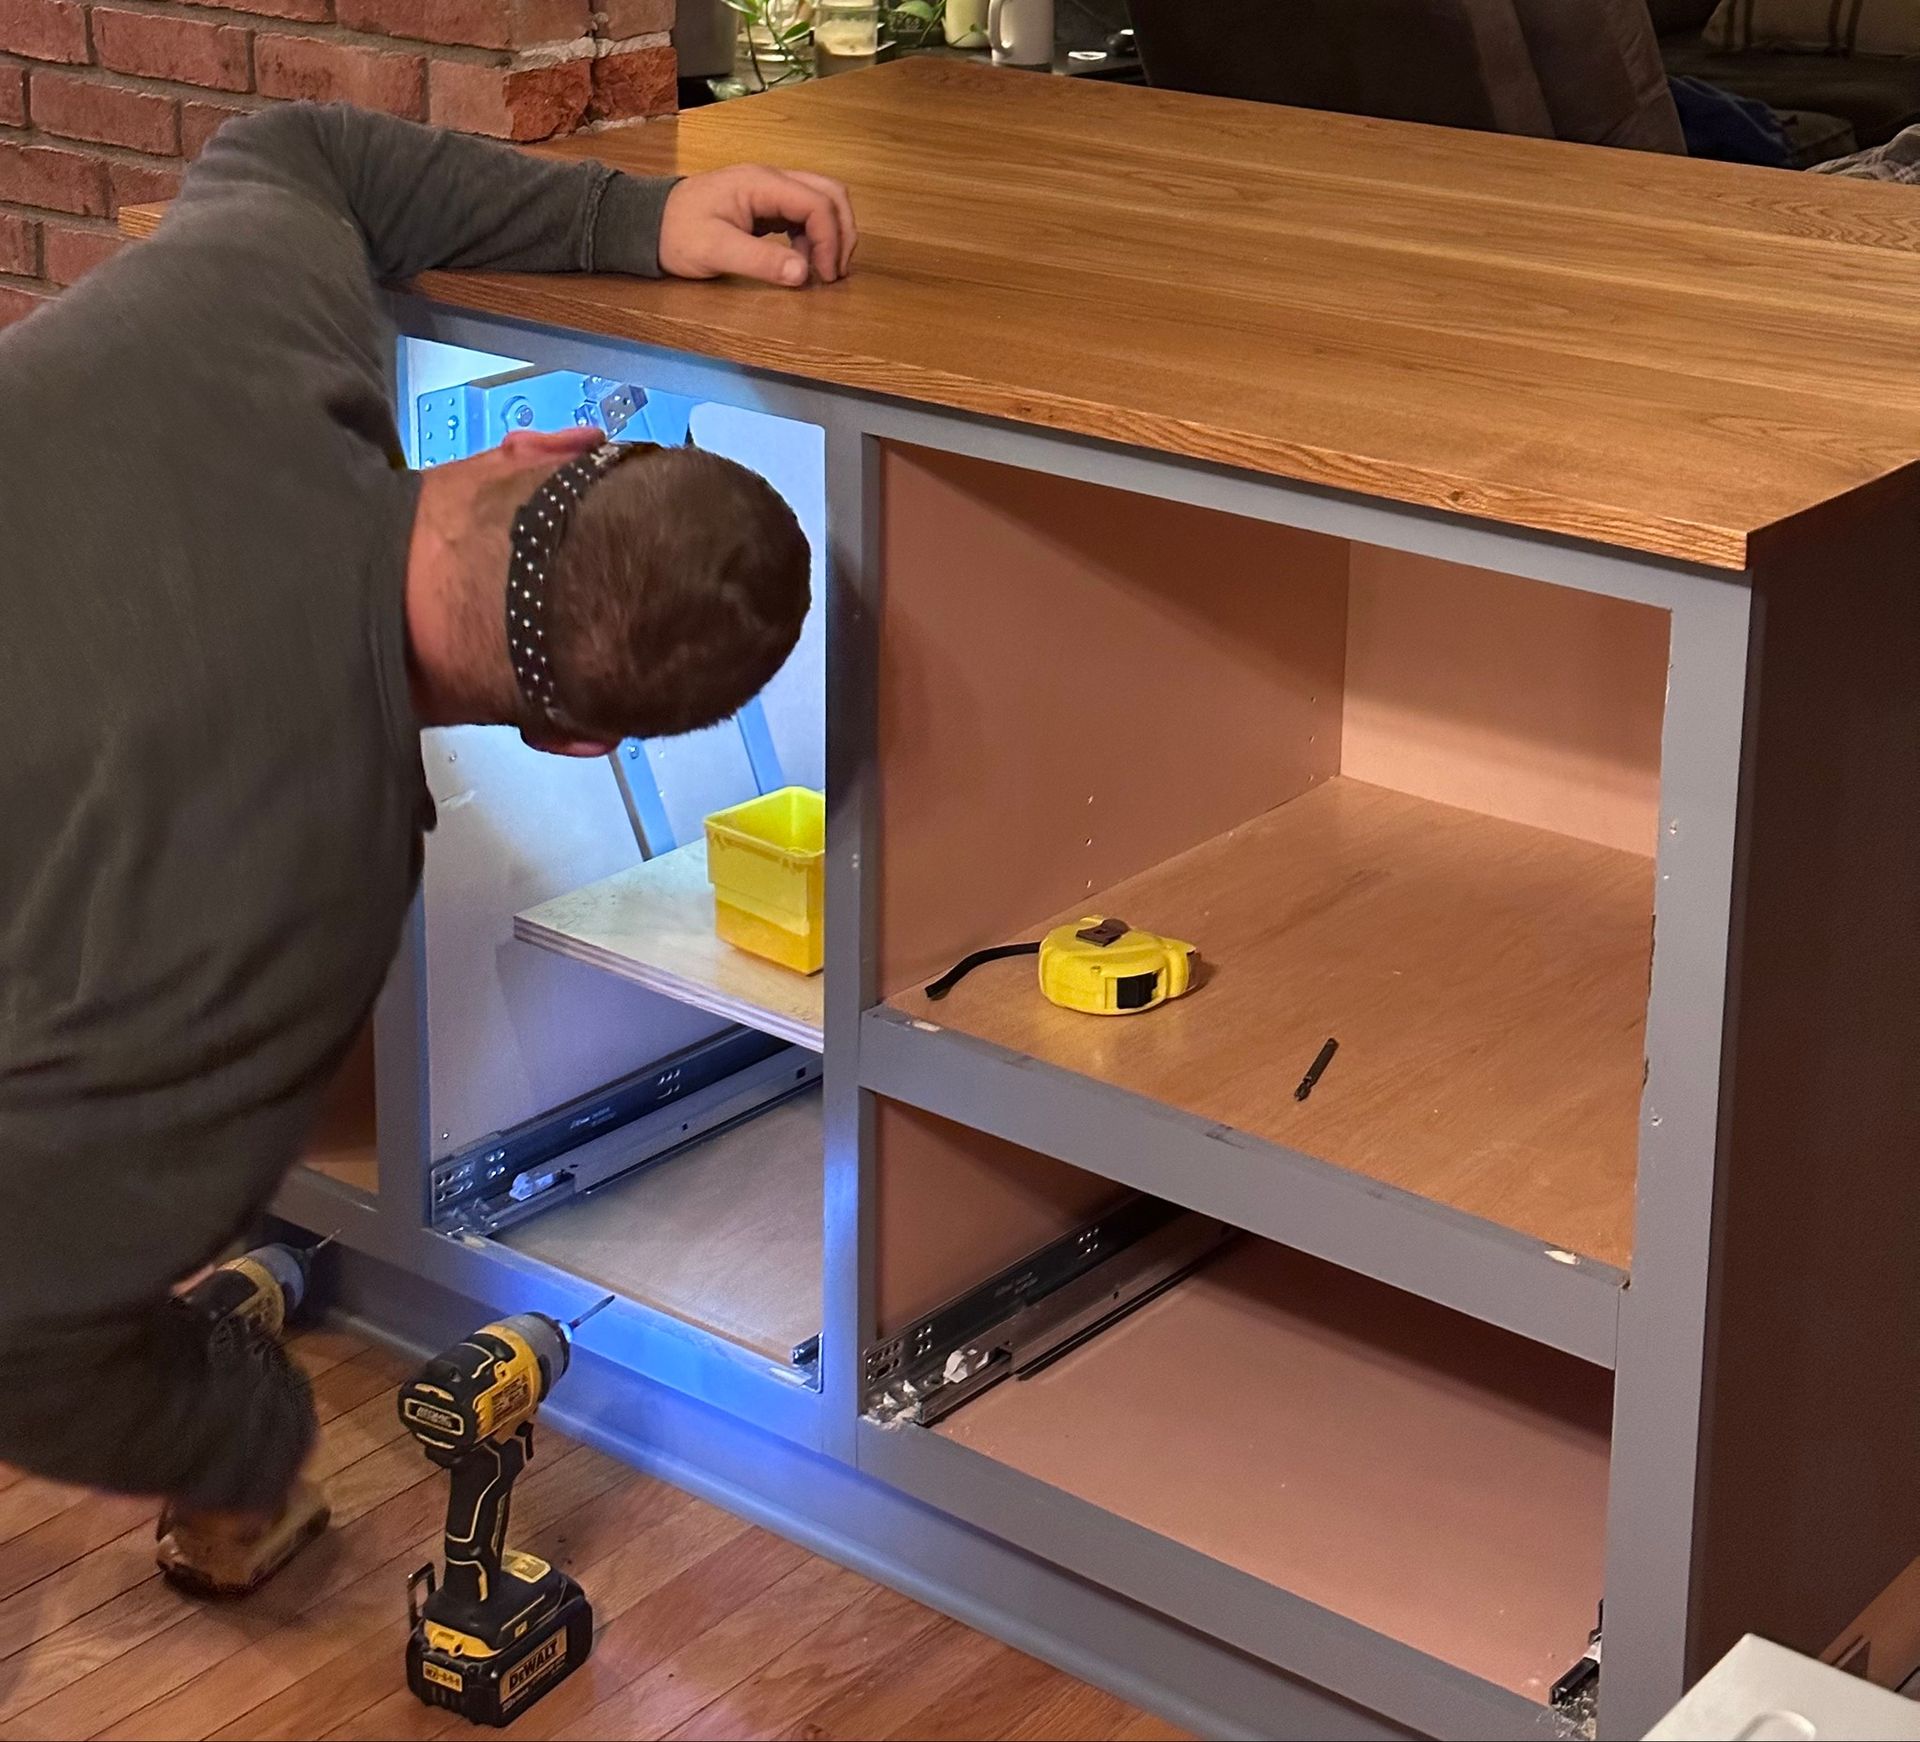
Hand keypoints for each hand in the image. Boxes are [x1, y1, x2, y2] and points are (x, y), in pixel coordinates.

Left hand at [659, 165, 856, 287]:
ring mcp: (770, 190)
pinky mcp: (766, 204)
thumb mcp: (716, 251)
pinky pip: (804, 213)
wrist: (647, 222)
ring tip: (821, 271)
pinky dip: (814, 237)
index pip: (817, 203)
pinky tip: (802, 262)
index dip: (831, 241)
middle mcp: (771, 180)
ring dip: (831, 234)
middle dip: (842, 232)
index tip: (824, 277)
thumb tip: (803, 274)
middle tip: (836, 272)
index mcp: (762, 183)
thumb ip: (761, 260)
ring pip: (821, 201)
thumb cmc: (676, 234)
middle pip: (830, 193)